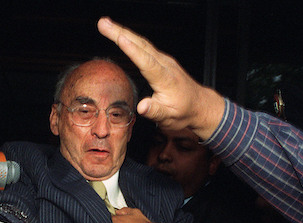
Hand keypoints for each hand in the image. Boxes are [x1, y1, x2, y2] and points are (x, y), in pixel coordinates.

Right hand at [96, 17, 224, 140]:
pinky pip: (144, 45)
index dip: (132, 50)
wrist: (200, 106)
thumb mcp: (169, 118)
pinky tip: (120, 33)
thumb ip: (155, 111)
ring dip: (122, 31)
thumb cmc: (184, 112)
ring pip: (141, 42)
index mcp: (165, 79)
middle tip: (102, 23)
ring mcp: (163, 60)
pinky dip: (130, 37)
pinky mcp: (161, 60)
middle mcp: (165, 65)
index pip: (147, 61)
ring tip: (105, 24)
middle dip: (120, 32)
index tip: (120, 39)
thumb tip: (141, 107)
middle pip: (140, 45)